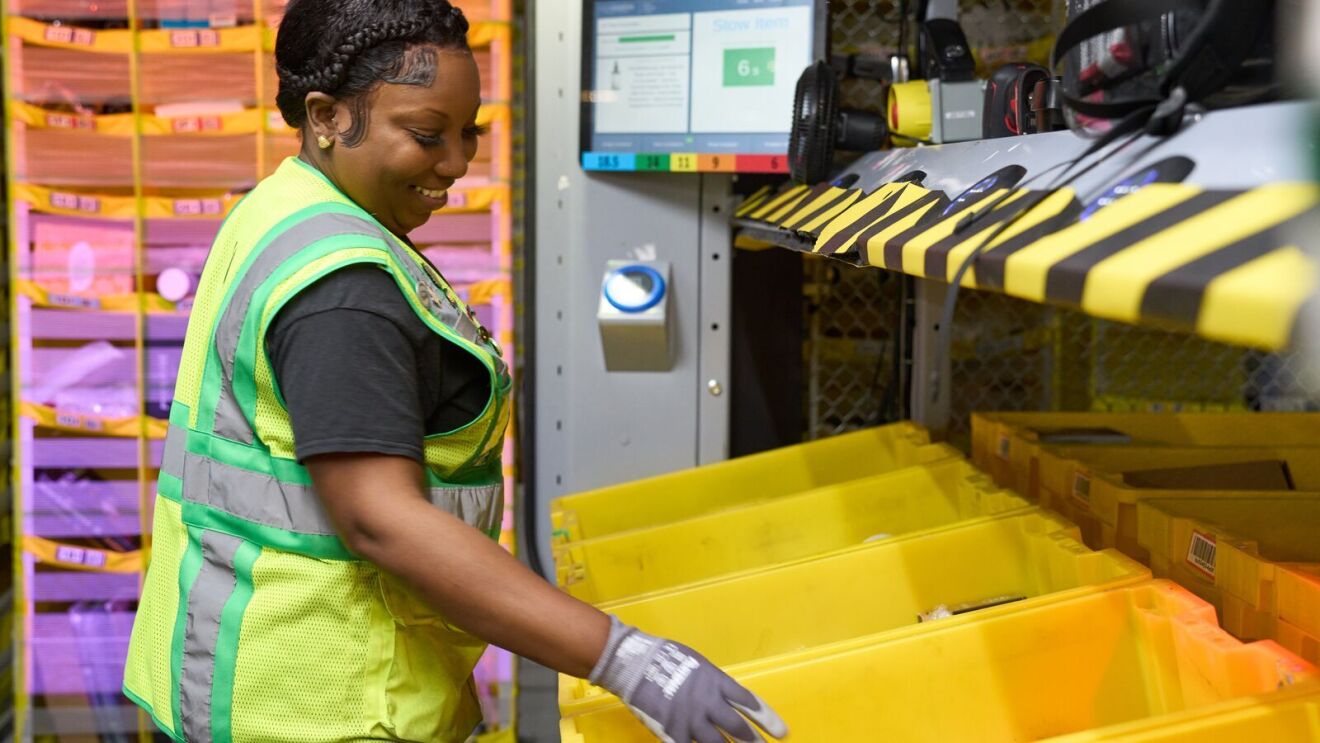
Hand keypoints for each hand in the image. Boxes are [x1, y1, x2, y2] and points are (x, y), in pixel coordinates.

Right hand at [590, 617, 787, 742]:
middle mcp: (708, 703)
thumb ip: (713, 682)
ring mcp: (691, 720)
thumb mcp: (697, 663)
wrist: (636, 664)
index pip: (749, 704)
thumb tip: (725, 696)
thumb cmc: (666, 657)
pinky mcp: (673, 732)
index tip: (781, 732)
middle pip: (738, 728)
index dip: (767, 719)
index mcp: (716, 682)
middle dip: (754, 742)